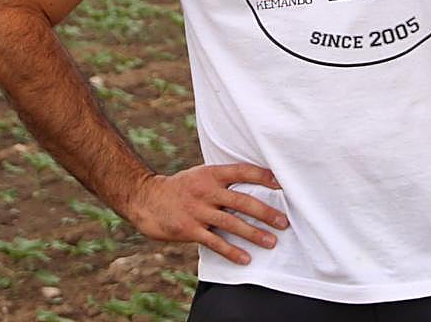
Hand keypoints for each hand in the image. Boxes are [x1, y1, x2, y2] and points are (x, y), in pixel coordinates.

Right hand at [126, 164, 288, 264]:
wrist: (147, 199)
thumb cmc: (180, 188)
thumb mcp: (200, 175)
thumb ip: (222, 180)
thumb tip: (253, 185)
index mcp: (210, 174)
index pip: (241, 171)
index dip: (262, 176)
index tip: (281, 183)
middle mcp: (206, 190)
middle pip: (241, 201)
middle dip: (265, 212)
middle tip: (283, 222)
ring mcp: (197, 210)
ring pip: (231, 223)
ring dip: (253, 234)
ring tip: (271, 242)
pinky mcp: (189, 229)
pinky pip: (214, 242)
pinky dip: (231, 251)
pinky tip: (245, 259)